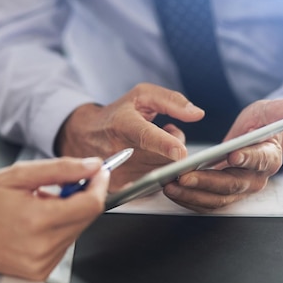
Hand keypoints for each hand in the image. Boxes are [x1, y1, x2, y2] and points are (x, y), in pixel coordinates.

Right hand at [0, 157, 108, 280]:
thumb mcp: (20, 175)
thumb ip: (61, 169)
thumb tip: (92, 166)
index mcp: (37, 221)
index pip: (90, 205)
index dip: (99, 185)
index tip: (98, 173)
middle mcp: (41, 247)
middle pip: (86, 219)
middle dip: (82, 197)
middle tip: (60, 185)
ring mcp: (40, 264)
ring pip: (77, 232)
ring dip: (68, 214)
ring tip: (39, 206)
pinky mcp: (39, 272)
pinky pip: (63, 246)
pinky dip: (58, 231)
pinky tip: (36, 224)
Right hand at [56, 83, 204, 190]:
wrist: (84, 136)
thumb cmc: (118, 114)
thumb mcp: (142, 96)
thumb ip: (172, 101)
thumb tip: (198, 114)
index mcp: (124, 124)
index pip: (146, 135)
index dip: (165, 144)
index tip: (181, 152)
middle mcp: (119, 150)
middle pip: (162, 159)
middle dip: (176, 148)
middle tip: (169, 134)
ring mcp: (118, 172)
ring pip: (161, 173)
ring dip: (167, 161)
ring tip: (155, 146)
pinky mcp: (119, 187)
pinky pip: (153, 185)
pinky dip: (158, 174)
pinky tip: (149, 162)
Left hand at [163, 99, 282, 211]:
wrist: (252, 142)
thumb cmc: (259, 126)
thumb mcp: (267, 112)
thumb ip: (279, 110)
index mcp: (269, 158)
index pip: (260, 160)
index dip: (247, 158)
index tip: (232, 154)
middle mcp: (255, 179)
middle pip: (232, 184)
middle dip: (207, 181)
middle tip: (184, 176)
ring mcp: (239, 191)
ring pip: (217, 198)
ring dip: (192, 194)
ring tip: (170, 184)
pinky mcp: (223, 196)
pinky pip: (205, 203)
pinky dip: (187, 199)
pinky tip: (170, 189)